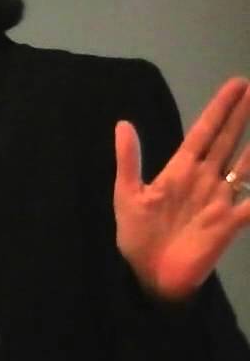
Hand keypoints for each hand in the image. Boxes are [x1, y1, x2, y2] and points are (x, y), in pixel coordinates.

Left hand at [114, 77, 249, 302]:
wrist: (147, 275)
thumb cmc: (136, 236)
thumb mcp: (127, 194)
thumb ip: (128, 159)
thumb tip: (123, 123)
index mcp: (179, 170)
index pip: (204, 132)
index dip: (220, 109)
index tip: (237, 85)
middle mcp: (204, 179)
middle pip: (228, 141)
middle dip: (243, 115)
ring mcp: (219, 200)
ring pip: (245, 165)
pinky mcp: (229, 224)